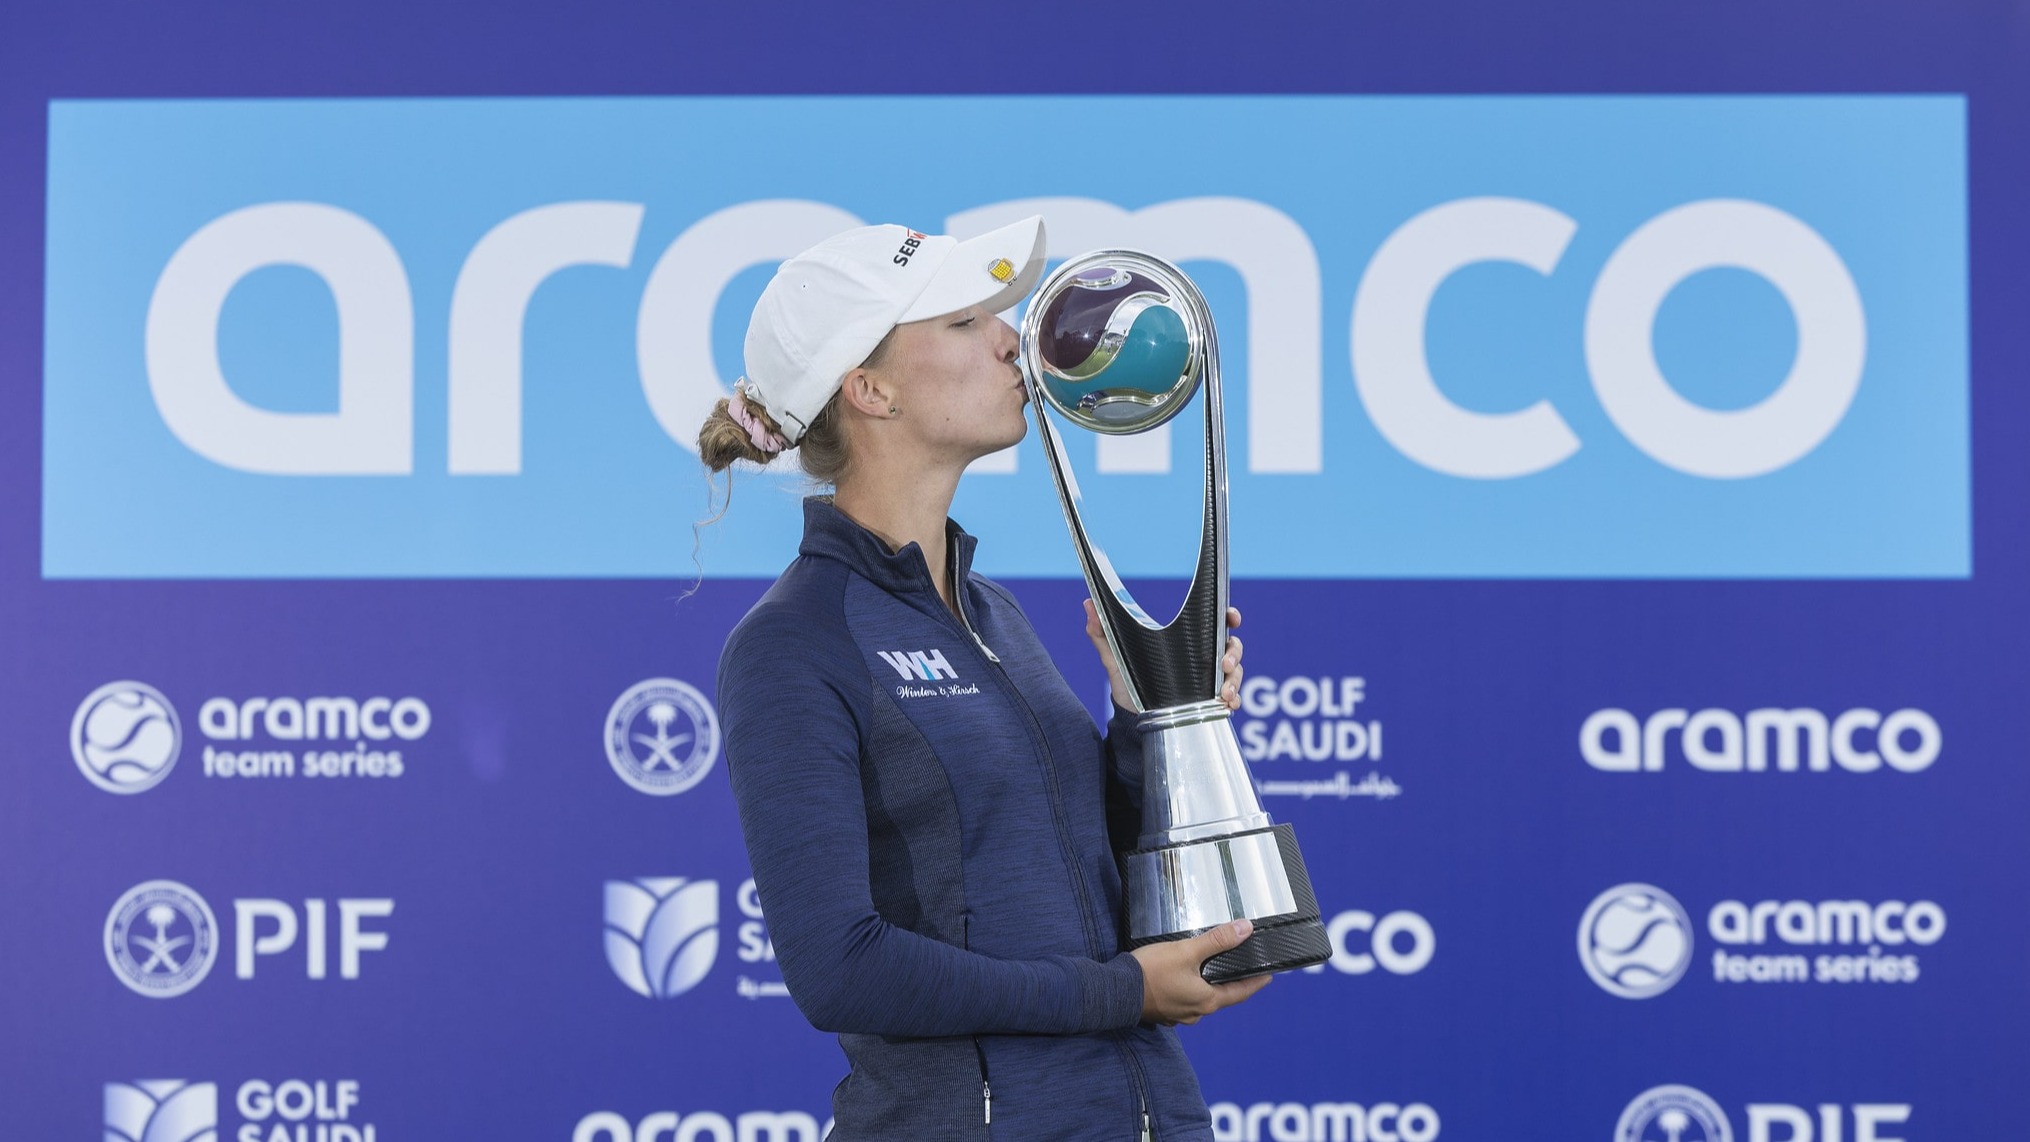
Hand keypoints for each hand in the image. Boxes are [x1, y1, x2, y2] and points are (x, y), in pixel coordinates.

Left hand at [1086, 602, 1244, 711]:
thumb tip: (1087, 604)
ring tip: (1223, 693)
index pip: (1215, 621)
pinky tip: (1227, 707)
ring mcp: (1210, 680)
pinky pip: (1230, 698)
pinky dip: (1232, 701)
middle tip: (1224, 662)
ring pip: (1235, 672)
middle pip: (1231, 646)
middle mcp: (1202, 657)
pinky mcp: (1210, 701)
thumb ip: (1102, 633)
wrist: (1131, 720)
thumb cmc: (1128, 683)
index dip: (1229, 615)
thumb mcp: (1115, 659)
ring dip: (1234, 680)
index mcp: (1185, 640)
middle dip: (1233, 652)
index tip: (1232, 616)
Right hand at [1130, 919, 1272, 1024]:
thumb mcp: (1187, 951)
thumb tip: (1245, 930)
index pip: (1241, 992)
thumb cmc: (1151, 972)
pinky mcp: (1164, 1012)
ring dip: (1211, 987)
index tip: (1269, 976)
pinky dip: (1191, 990)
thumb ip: (1217, 941)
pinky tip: (1186, 979)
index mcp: (1207, 1000)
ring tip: (1215, 971)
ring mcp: (1179, 1015)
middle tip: (1244, 970)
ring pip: (1202, 999)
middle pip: (1223, 997)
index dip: (1256, 983)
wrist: (1114, 992)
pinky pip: (1185, 1000)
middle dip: (1233, 984)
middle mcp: (1196, 1012)